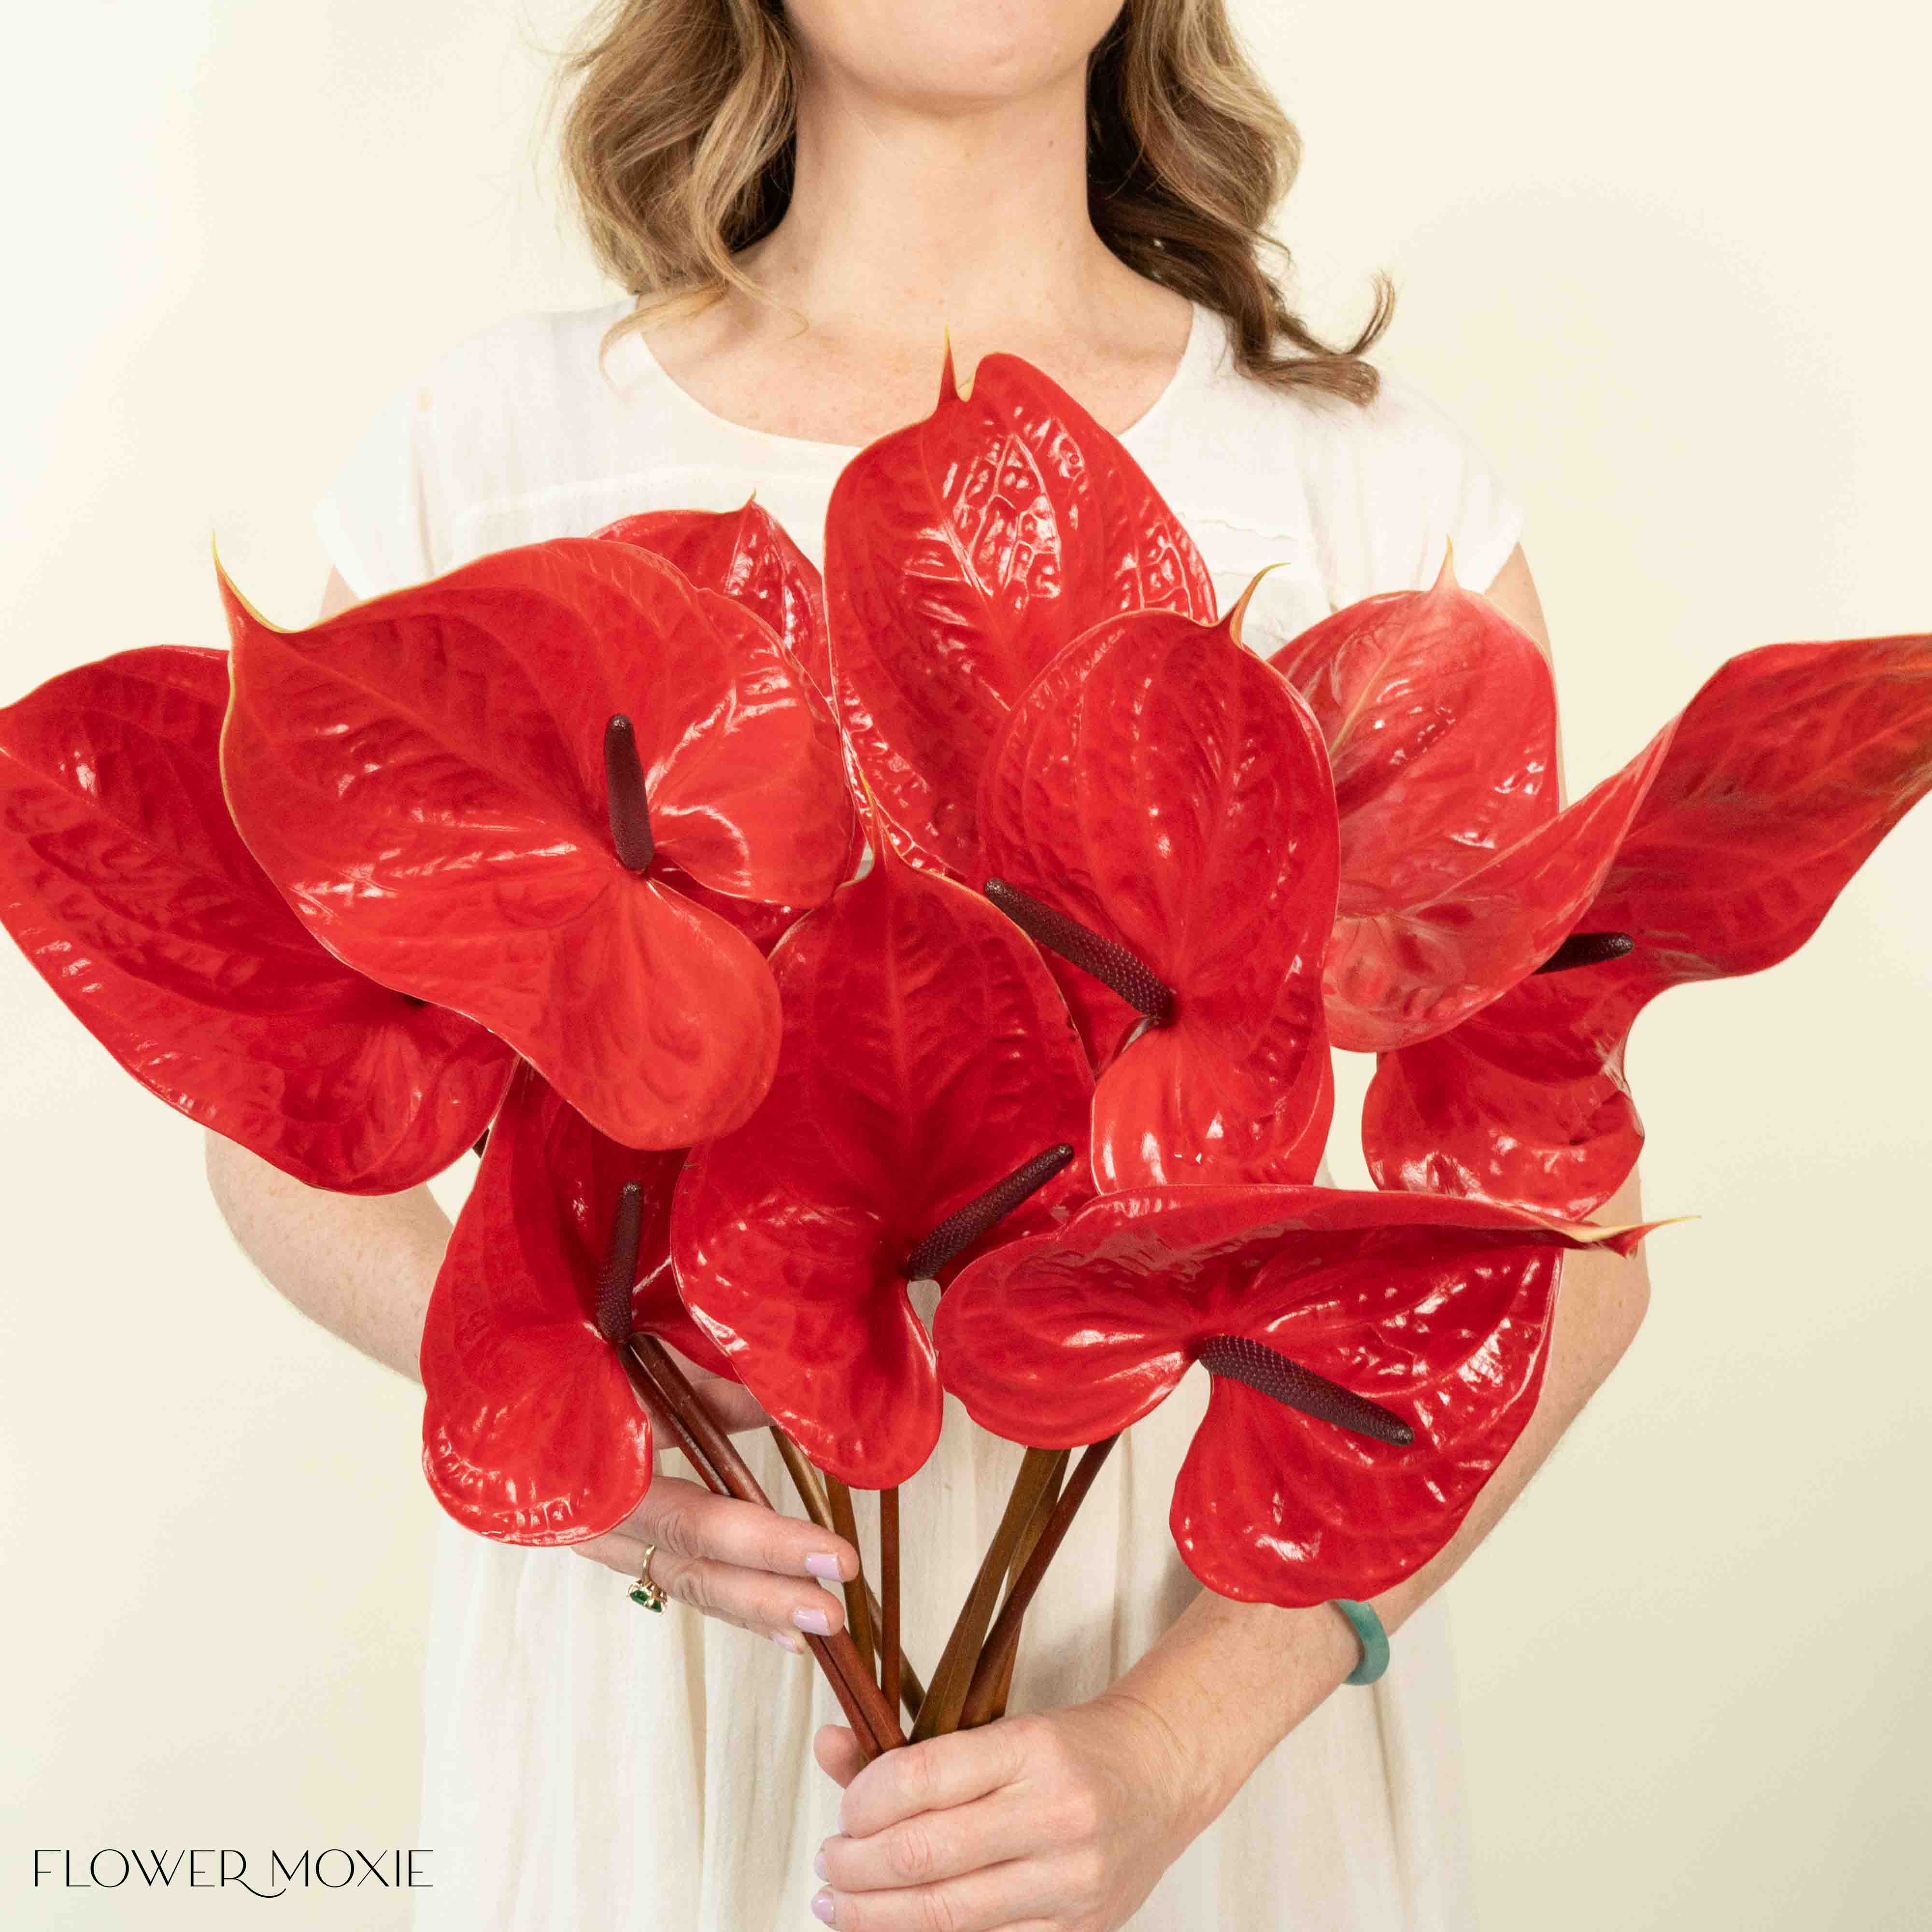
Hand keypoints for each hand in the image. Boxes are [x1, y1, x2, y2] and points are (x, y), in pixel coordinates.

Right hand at [575, 1355, 855, 1652]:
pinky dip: (731, 1599)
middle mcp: (595, 1514)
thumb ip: (727, 1387)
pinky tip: (782, 1627)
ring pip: (683, 1582)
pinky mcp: (616, 1537)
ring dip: (753, 1608)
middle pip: (689, 1566)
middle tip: (834, 1613)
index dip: (767, 1544)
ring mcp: (602, 1533)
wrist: (526, 1369)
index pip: (694, 1519)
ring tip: (819, 1629)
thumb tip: (802, 1408)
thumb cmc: (594, 1347)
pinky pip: (676, 1574)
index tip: (836, 1557)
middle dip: (766, 1595)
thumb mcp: (660, 1354)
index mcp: (601, 1466)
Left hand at [809, 1693, 1203, 1930]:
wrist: (1159, 1776)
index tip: (845, 1811)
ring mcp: (1070, 1883)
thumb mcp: (996, 1728)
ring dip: (874, 1916)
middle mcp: (1055, 1815)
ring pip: (945, 1918)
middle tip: (828, 1863)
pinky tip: (895, 1930)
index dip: (861, 1801)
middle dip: (855, 1868)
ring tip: (842, 1904)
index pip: (919, 1778)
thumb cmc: (1068, 1750)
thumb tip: (827, 1744)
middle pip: (922, 1856)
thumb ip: (909, 1746)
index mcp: (1030, 1748)